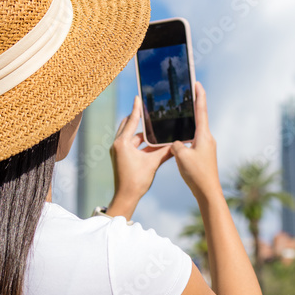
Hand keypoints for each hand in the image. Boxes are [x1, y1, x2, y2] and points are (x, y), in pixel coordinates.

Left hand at [107, 94, 173, 216]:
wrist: (126, 197)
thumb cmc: (137, 181)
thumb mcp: (153, 163)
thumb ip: (164, 151)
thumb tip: (177, 143)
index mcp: (123, 143)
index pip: (131, 121)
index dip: (137, 109)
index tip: (139, 97)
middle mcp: (117, 144)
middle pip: (127, 125)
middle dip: (137, 118)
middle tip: (148, 110)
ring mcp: (118, 150)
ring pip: (130, 135)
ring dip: (141, 132)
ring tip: (153, 126)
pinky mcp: (120, 156)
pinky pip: (130, 143)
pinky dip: (140, 142)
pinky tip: (151, 142)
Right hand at [170, 82, 220, 201]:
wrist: (207, 192)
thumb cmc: (196, 174)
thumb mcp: (181, 156)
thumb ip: (176, 144)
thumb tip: (177, 143)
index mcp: (204, 136)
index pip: (202, 110)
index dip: (199, 96)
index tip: (197, 83)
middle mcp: (207, 139)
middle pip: (200, 118)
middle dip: (193, 106)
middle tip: (187, 93)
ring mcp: (207, 147)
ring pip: (195, 131)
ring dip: (189, 123)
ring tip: (180, 115)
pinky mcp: (204, 155)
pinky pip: (193, 141)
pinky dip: (186, 137)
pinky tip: (178, 139)